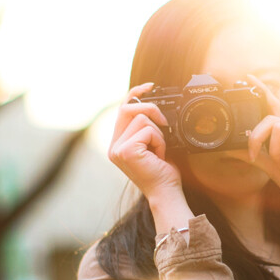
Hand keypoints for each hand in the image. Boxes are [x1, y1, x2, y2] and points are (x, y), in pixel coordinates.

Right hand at [108, 83, 182, 199]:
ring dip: (159, 134)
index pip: (122, 109)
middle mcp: (113, 146)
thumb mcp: (154, 145)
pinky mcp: (126, 150)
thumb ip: (147, 127)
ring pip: (142, 119)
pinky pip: (148, 130)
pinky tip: (159, 156)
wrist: (166, 193)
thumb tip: (153, 106)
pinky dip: (160, 141)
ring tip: (160, 151)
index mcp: (118, 143)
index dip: (134, 94)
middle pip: (128, 108)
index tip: (150, 87)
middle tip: (165, 123)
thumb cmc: (163, 172)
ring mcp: (117, 149)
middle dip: (151, 109)